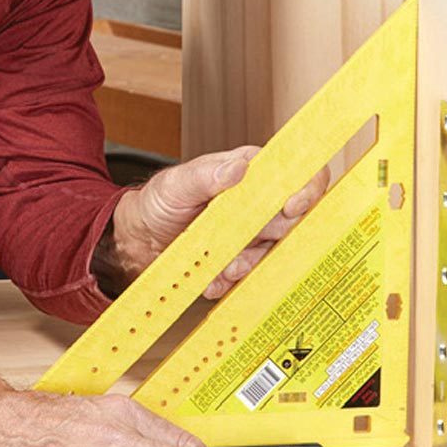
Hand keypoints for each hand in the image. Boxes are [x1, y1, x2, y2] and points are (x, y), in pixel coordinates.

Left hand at [99, 146, 329, 298]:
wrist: (139, 241)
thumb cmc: (158, 202)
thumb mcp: (176, 184)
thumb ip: (206, 174)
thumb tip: (238, 167)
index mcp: (249, 172)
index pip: (295, 173)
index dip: (306, 188)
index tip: (291, 207)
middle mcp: (258, 201)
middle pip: (294, 216)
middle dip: (273, 234)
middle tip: (243, 245)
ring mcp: (253, 232)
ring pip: (275, 250)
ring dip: (250, 262)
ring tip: (222, 266)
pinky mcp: (244, 258)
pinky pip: (254, 272)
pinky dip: (234, 279)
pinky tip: (213, 279)